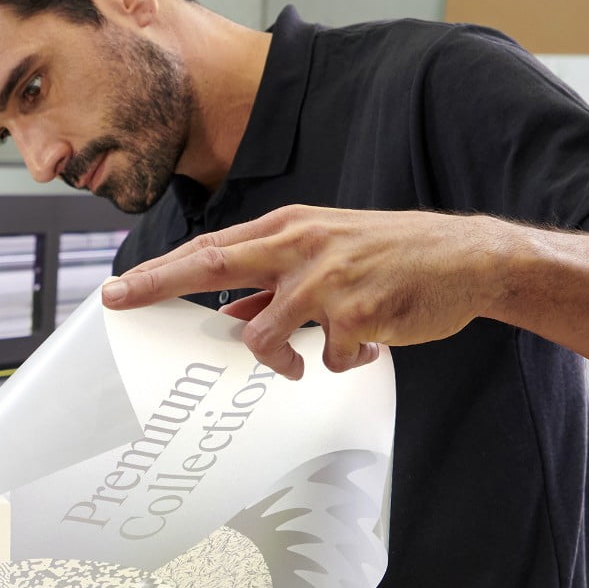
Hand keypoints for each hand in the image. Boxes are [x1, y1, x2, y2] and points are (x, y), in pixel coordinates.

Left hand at [100, 205, 525, 378]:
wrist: (470, 257)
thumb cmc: (395, 256)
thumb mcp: (330, 253)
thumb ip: (279, 282)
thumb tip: (233, 316)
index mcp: (291, 227)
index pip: (211, 248)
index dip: (161, 271)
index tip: (119, 288)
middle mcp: (301, 247)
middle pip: (212, 265)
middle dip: (159, 285)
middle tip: (118, 301)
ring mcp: (326, 281)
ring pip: (264, 336)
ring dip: (284, 358)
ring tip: (315, 355)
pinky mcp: (356, 315)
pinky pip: (326, 358)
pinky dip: (344, 359)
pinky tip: (371, 340)